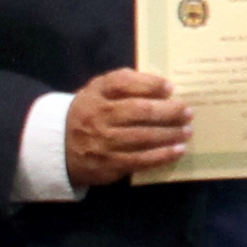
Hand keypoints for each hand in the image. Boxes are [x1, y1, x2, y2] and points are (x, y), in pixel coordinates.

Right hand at [64, 69, 191, 187]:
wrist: (60, 146)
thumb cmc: (90, 113)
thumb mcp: (97, 91)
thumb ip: (123, 83)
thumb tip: (161, 85)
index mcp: (97, 93)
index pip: (123, 83)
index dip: (149, 84)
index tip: (169, 87)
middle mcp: (99, 116)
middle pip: (139, 111)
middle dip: (168, 111)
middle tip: (187, 112)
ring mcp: (103, 142)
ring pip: (143, 137)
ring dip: (170, 134)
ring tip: (187, 131)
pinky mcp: (109, 164)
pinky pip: (141, 160)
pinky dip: (162, 155)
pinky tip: (178, 150)